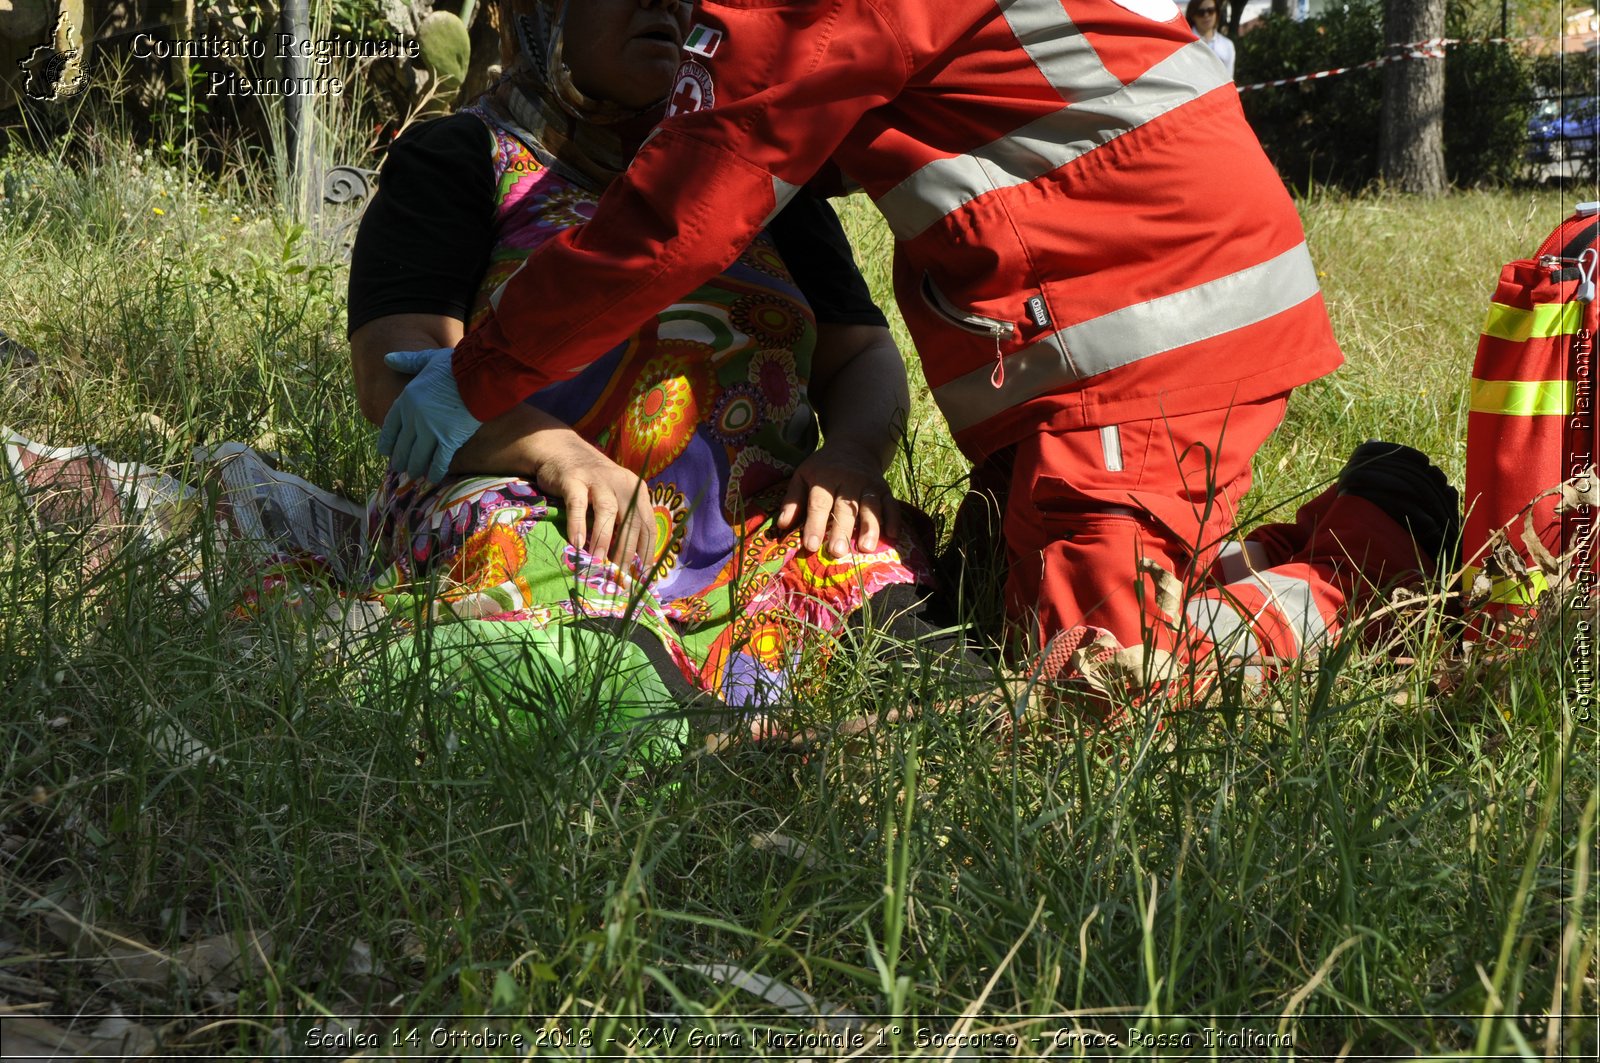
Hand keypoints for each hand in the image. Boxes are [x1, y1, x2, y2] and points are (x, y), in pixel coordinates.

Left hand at [377, 348, 483, 482]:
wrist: (479, 376)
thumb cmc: (456, 365)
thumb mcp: (427, 359)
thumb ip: (407, 361)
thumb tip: (386, 358)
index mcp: (407, 399)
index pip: (390, 426)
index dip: (387, 441)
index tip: (385, 451)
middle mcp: (415, 418)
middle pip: (403, 445)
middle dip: (400, 459)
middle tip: (400, 468)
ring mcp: (432, 431)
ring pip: (418, 456)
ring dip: (415, 468)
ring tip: (414, 474)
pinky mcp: (450, 440)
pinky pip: (439, 461)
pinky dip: (435, 471)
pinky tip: (433, 478)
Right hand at [528, 430, 655, 571]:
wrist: (561, 450)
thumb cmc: (591, 483)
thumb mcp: (614, 498)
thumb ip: (622, 523)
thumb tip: (627, 563)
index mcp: (637, 491)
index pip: (647, 524)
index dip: (646, 550)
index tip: (642, 574)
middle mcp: (622, 484)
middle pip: (630, 521)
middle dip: (627, 551)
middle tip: (619, 575)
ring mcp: (598, 480)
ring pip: (607, 512)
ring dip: (604, 539)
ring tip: (599, 562)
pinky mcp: (574, 479)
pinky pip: (578, 504)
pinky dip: (578, 524)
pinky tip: (577, 544)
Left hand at [775, 442, 898, 556]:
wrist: (854, 447)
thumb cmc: (823, 468)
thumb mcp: (803, 476)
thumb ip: (793, 500)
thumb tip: (782, 525)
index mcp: (825, 477)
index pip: (819, 503)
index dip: (814, 524)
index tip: (810, 545)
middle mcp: (849, 480)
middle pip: (845, 507)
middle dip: (842, 530)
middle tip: (837, 552)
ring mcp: (869, 484)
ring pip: (870, 507)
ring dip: (870, 527)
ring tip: (866, 548)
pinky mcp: (885, 489)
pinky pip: (891, 504)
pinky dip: (893, 519)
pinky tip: (893, 535)